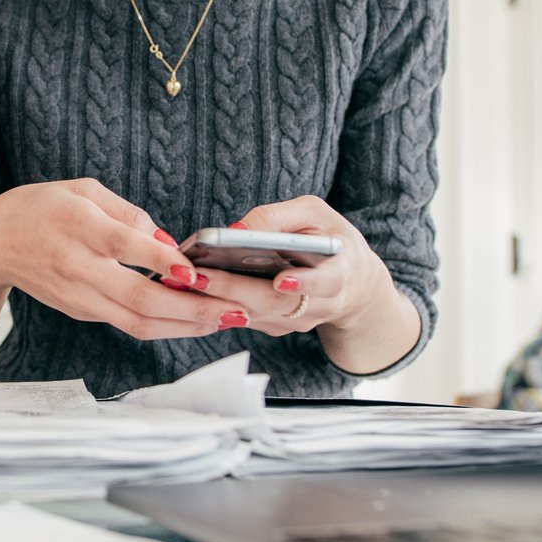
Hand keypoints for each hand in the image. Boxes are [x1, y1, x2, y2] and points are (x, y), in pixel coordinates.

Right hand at [0, 179, 248, 338]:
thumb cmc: (41, 208)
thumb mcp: (83, 190)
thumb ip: (128, 214)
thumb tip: (169, 243)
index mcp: (77, 227)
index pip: (123, 246)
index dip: (160, 260)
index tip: (194, 270)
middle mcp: (78, 267)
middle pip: (138, 297)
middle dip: (191, 308)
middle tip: (233, 308)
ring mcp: (79, 297)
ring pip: (137, 322)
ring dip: (185, 326)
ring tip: (226, 319)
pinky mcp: (81, 312)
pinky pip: (129, 323)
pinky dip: (166, 324)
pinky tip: (196, 319)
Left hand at [206, 196, 397, 335]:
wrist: (353, 282)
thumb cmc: (329, 238)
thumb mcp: (314, 214)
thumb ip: (278, 217)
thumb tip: (236, 230)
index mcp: (339, 273)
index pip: (324, 282)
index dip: (303, 283)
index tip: (280, 280)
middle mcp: (320, 304)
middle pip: (276, 303)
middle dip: (236, 289)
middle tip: (201, 276)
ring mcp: (298, 321)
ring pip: (256, 315)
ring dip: (220, 300)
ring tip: (188, 281)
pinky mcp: (277, 326)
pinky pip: (246, 319)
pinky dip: (220, 305)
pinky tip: (194, 290)